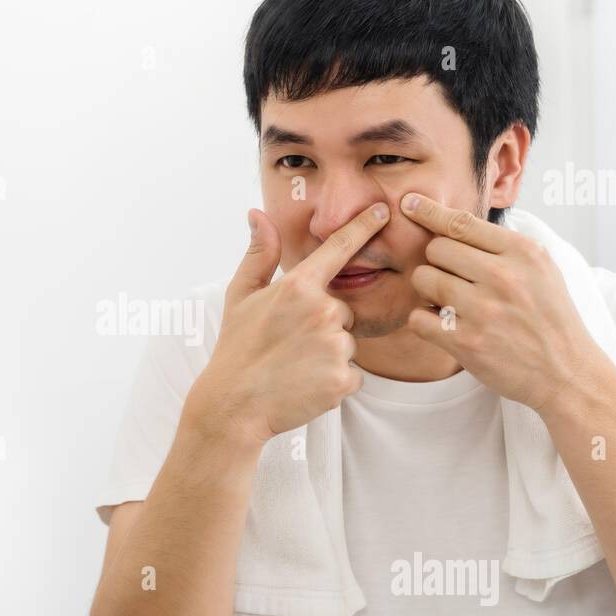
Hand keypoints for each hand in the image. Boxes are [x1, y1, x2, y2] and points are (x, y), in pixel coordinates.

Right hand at [189, 204, 390, 443]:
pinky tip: (306, 383)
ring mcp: (335, 346)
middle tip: (291, 344)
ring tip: (295, 366)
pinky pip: (353, 373)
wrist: (234, 404)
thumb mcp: (240, 295)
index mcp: (298, 286)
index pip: (339, 248)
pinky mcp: (344, 378)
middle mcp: (323, 311)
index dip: (363, 226)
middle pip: (344, 310)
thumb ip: (259, 253)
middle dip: (324, 325)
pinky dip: (334, 380)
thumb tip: (257, 214)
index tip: (382, 211)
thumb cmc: (236, 347)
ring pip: (348, 343)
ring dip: (329, 354)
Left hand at [401, 192, 600, 413]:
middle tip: (453, 279)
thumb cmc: (548, 317)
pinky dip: (423, 321)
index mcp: (523, 253)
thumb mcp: (540, 268)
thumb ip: (501, 245)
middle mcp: (503, 277)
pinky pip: (418, 318)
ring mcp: (483, 310)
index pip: (462, 223)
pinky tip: (443, 325)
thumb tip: (451, 220)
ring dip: (428, 291)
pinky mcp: (466, 342)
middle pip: (436, 249)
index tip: (408, 203)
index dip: (429, 211)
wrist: (566, 371)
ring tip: (449, 303)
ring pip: (423, 279)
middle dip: (437, 262)